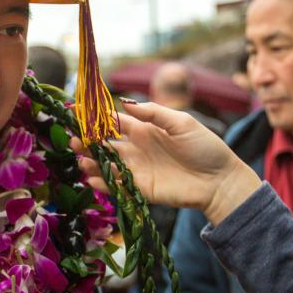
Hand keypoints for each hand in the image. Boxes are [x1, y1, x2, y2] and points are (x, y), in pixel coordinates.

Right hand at [72, 100, 261, 224]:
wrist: (219, 180)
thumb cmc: (205, 147)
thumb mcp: (181, 123)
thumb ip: (154, 112)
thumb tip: (125, 103)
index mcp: (144, 130)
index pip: (114, 122)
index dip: (96, 118)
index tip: (78, 115)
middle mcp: (136, 149)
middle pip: (104, 144)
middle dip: (87, 142)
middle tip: (73, 141)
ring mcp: (136, 169)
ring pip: (106, 164)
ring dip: (90, 162)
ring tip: (80, 160)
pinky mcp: (140, 189)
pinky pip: (116, 185)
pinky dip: (102, 182)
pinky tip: (91, 178)